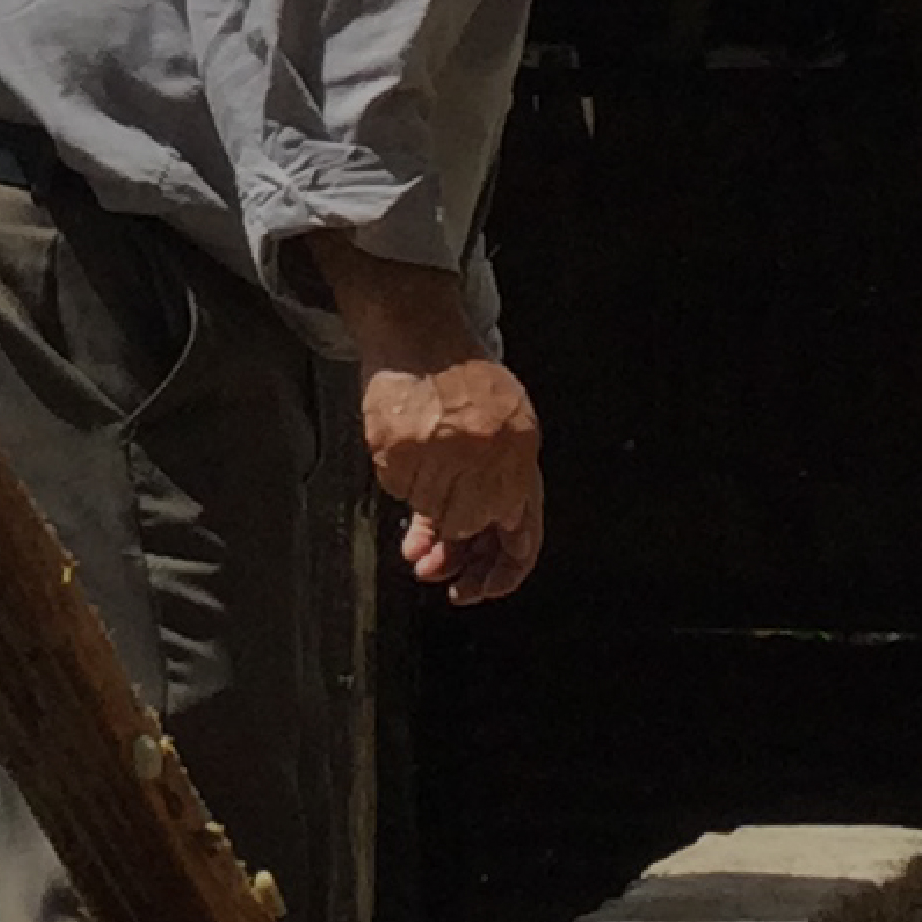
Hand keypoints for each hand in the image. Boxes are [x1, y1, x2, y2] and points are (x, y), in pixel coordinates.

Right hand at [306, 238, 544, 601]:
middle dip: (449, 539)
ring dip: (421, 501)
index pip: (523, 534)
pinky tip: (404, 443)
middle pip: (468, 529)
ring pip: (431, 514)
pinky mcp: (401, 447)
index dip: (500, 572)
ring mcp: (442, 451)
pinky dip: (398, 478)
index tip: (477, 591)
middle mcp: (488, 454)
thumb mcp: (503, 428)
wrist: (419, 330)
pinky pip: (399, 490)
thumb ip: (500, 485)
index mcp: (522, 450)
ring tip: (419, 462)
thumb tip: (479, 544)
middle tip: (431, 546)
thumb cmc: (462, 379)